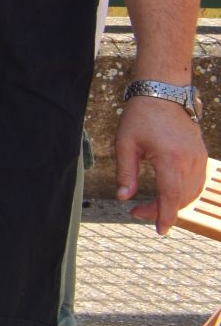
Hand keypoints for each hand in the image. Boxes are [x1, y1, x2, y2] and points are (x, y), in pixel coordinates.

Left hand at [115, 94, 208, 233]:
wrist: (163, 94)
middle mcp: (190, 161)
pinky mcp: (201, 156)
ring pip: (191, 192)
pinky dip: (182, 193)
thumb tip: (123, 197)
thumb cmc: (140, 117)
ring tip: (148, 204)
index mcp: (170, 158)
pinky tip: (165, 193)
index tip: (160, 231)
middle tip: (137, 211)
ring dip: (172, 203)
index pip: (171, 196)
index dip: (165, 216)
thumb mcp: (125, 144)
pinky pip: (196, 183)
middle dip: (161, 210)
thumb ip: (126, 173)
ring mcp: (199, 158)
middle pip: (181, 198)